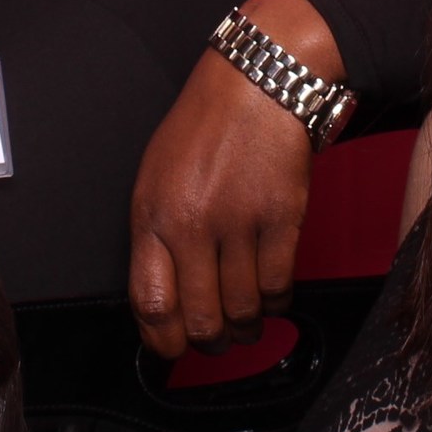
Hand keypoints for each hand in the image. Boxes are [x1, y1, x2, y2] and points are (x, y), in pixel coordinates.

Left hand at [130, 0, 338, 358]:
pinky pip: (279, 285)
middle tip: (217, 341)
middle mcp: (191, 223)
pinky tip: (273, 296)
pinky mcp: (282, 218)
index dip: (161, 339)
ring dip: (246, 327)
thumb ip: (157, 234)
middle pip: (198, 318)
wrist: (258, 83)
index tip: (171, 349)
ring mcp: (238, 222)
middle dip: (209, 342)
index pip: (149, 301)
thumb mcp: (158, 175)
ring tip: (247, 323)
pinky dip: (277, 302)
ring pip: (242, 309)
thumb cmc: (206, 127)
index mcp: (151, 213)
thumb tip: (164, 296)